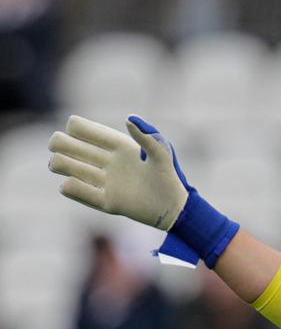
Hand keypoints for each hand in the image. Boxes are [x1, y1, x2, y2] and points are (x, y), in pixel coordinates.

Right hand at [48, 115, 238, 268]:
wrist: (175, 209)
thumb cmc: (169, 178)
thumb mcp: (163, 154)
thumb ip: (148, 136)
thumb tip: (128, 119)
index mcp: (116, 145)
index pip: (82, 128)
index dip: (74, 126)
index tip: (75, 129)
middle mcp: (106, 162)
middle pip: (68, 145)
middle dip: (58, 144)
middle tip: (58, 149)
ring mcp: (105, 182)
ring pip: (67, 167)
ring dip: (59, 164)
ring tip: (59, 166)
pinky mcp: (107, 202)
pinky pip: (79, 192)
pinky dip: (70, 187)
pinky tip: (68, 184)